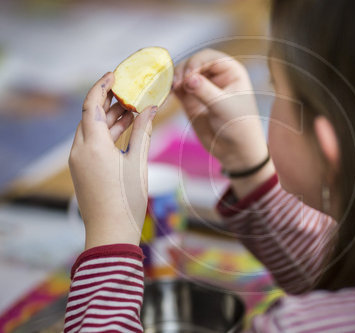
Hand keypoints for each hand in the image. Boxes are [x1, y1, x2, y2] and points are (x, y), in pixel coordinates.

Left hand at [69, 72, 157, 249]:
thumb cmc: (126, 200)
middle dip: (109, 102)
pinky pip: (93, 144)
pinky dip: (107, 134)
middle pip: (91, 116)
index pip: (91, 105)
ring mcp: (79, 161)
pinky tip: (124, 130)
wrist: (111, 232)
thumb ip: (143, 132)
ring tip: (132, 109)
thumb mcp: (138, 163)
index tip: (114, 75)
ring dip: (110, 119)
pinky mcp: (83, 170)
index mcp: (92, 145)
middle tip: (128, 91)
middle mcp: (80, 150)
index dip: (102, 87)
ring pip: (92, 131)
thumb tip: (150, 109)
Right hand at [173, 49, 273, 196]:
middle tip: (178, 84)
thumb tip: (188, 78)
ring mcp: (202, 87)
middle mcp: (216, 76)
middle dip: (183, 70)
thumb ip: (205, 91)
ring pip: (183, 74)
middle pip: (193, 63)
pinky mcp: (191, 99)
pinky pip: (177, 88)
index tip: (189, 75)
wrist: (235, 150)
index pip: (210, 57)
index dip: (197, 62)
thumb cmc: (239, 126)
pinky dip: (170, 88)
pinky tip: (167, 93)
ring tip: (173, 89)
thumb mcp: (223, 107)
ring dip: (175, 78)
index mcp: (231, 71)